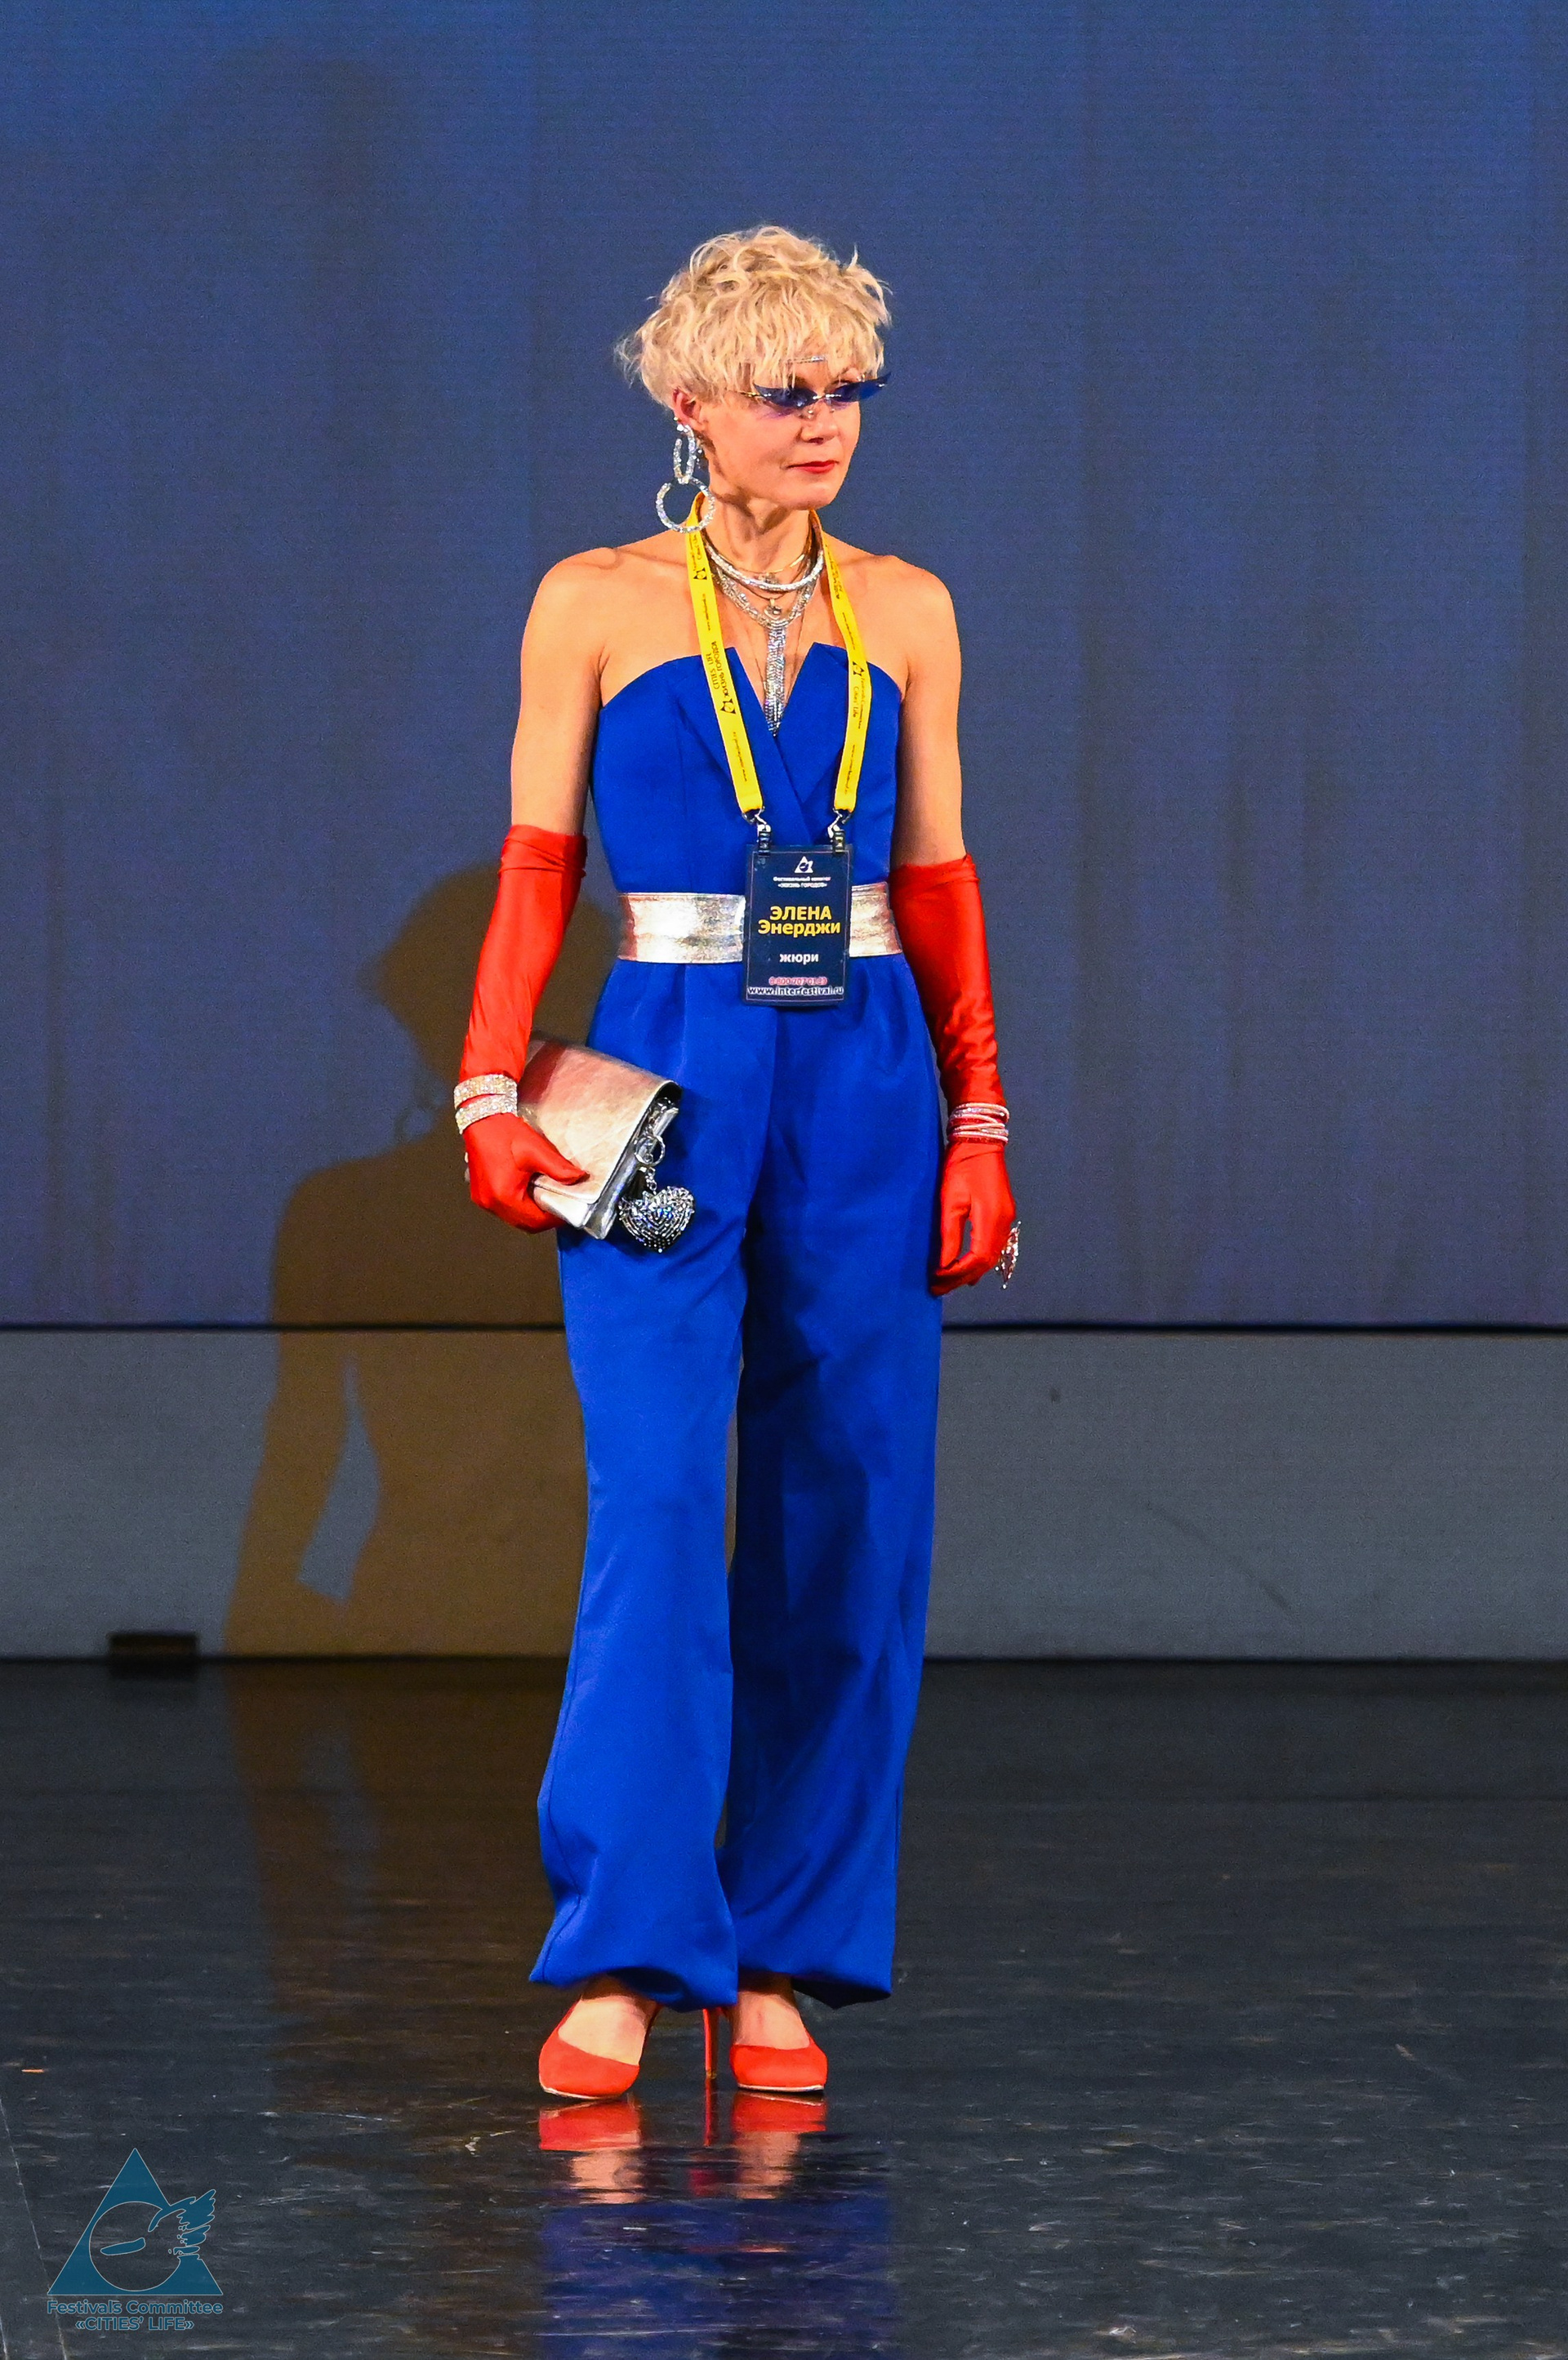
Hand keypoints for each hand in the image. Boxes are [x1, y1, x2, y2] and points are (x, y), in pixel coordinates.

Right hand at [464, 1111, 586, 1233]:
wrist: (481, 1117)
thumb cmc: (503, 1132)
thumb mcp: (537, 1150)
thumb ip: (559, 1169)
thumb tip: (578, 1179)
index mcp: (503, 1195)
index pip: (536, 1221)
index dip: (555, 1217)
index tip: (568, 1209)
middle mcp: (490, 1202)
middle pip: (525, 1224)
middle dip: (544, 1217)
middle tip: (559, 1203)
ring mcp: (483, 1199)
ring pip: (515, 1218)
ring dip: (531, 1212)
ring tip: (545, 1195)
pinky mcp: (481, 1193)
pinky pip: (504, 1209)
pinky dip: (519, 1205)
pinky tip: (529, 1191)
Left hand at [932, 1138, 1016, 1295]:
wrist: (980, 1140)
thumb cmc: (961, 1165)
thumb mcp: (950, 1200)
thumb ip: (949, 1234)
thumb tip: (944, 1264)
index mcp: (991, 1219)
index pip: (976, 1260)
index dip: (956, 1274)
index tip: (936, 1282)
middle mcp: (1004, 1222)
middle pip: (986, 1262)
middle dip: (962, 1277)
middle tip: (938, 1289)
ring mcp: (1007, 1219)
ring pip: (992, 1256)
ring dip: (971, 1271)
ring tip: (948, 1282)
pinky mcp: (1003, 1214)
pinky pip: (994, 1246)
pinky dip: (979, 1260)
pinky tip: (965, 1266)